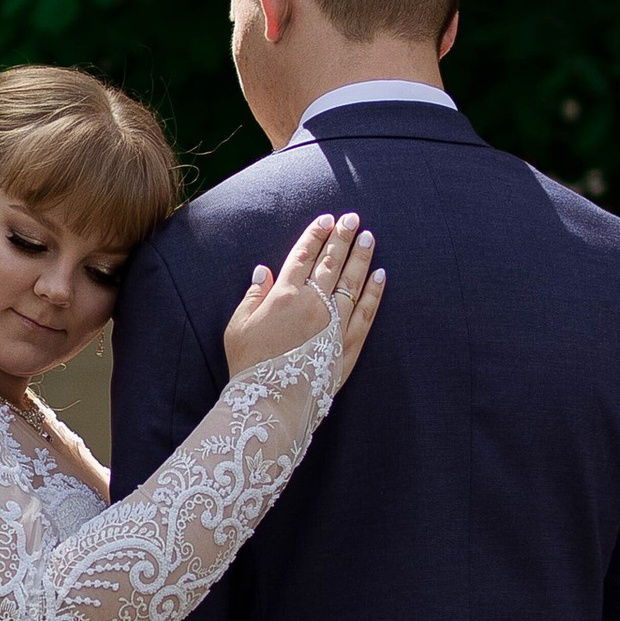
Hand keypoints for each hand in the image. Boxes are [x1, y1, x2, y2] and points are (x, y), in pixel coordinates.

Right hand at [222, 211, 382, 388]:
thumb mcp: (238, 326)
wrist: (271, 401)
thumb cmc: (249, 365)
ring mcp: (335, 323)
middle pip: (331, 262)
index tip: (327, 219)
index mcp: (284, 295)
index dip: (316, 234)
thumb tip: (264, 270)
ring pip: (352, 282)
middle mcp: (313, 304)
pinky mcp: (349, 343)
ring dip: (361, 257)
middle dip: (343, 237)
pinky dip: (375, 292)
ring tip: (369, 237)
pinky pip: (366, 312)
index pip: (304, 254)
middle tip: (353, 219)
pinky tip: (380, 275)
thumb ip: (252, 296)